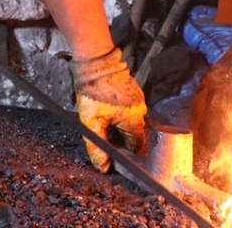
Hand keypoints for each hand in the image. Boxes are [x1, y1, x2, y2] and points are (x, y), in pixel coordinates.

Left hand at [70, 47, 147, 171]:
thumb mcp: (91, 122)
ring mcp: (138, 98)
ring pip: (131, 120)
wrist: (95, 63)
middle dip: (121, 138)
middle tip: (105, 136)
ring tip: (104, 121)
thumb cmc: (93, 91)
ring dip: (119, 126)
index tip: (115, 154)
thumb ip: (97, 146)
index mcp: (134, 119)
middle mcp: (141, 109)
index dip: (126, 153)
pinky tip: (108, 111)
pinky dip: (120, 113)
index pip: (137, 145)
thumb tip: (103, 167)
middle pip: (134, 133)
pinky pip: (129, 108)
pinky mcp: (133, 90)